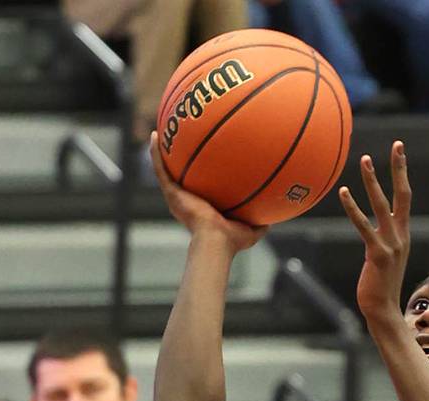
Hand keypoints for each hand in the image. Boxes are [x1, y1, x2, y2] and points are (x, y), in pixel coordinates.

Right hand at [149, 134, 266, 249]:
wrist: (216, 241)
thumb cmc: (232, 241)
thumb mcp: (252, 230)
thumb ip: (261, 221)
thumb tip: (274, 214)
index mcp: (203, 210)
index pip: (201, 190)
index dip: (201, 177)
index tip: (206, 163)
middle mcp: (187, 202)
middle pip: (181, 177)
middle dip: (180, 161)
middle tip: (182, 141)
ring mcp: (177, 197)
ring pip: (165, 170)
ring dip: (161, 152)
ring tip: (161, 132)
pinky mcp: (172, 193)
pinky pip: (160, 169)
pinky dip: (155, 153)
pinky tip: (154, 136)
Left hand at [339, 141, 411, 325]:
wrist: (383, 311)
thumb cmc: (379, 287)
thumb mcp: (384, 260)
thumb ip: (380, 242)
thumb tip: (370, 232)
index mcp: (402, 235)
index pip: (405, 198)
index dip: (403, 174)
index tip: (399, 151)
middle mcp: (400, 236)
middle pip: (402, 195)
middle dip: (399, 169)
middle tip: (396, 145)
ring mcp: (391, 245)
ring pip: (382, 206)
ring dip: (373, 181)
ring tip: (366, 160)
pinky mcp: (377, 255)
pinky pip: (364, 226)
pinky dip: (353, 208)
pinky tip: (344, 192)